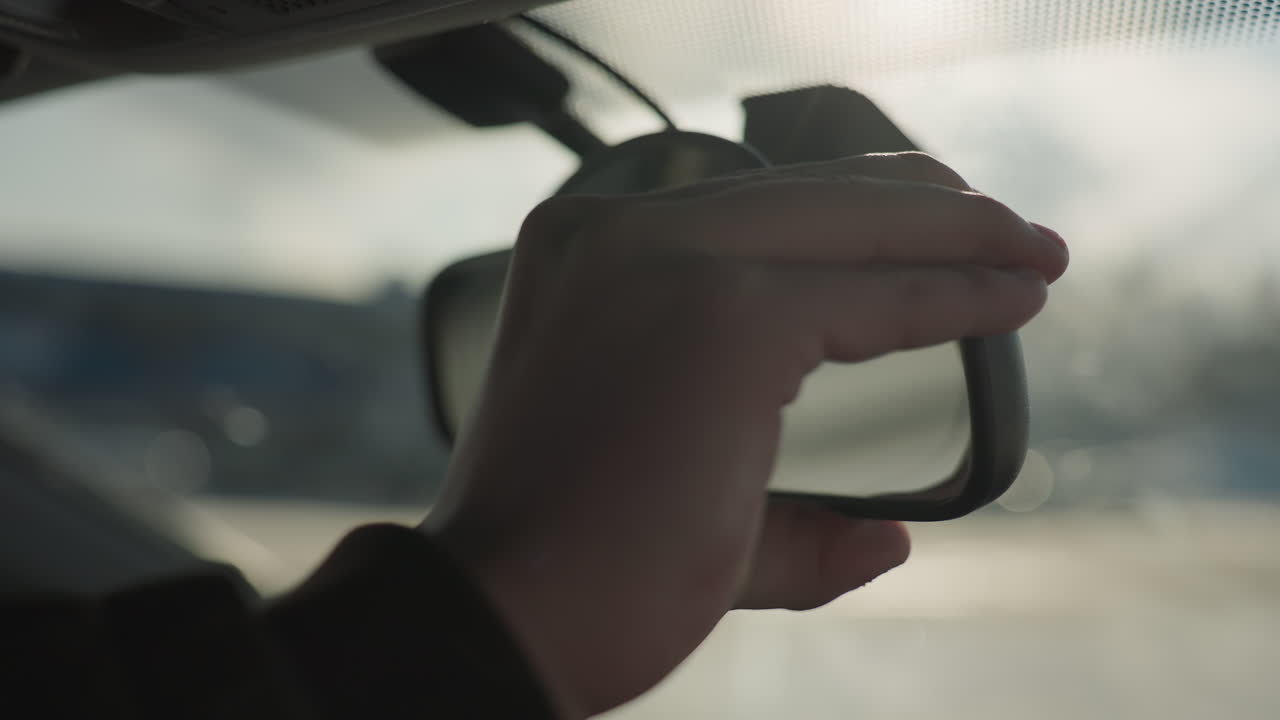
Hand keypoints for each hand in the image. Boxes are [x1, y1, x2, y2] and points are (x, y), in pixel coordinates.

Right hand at [422, 153, 1068, 717]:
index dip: (852, 214)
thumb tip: (890, 538)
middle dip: (923, 204)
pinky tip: (1009, 299)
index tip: (930, 231)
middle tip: (1005, 232)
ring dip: (957, 232)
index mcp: (590, 252)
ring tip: (1029, 254)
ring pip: (852, 221)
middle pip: (809, 192)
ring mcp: (669, 263)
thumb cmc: (568, 567)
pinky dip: (953, 296)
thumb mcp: (664, 485)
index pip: (748, 208)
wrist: (502, 619)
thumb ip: (781, 502)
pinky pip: (875, 295)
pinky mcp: (729, 315)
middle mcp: (618, 232)